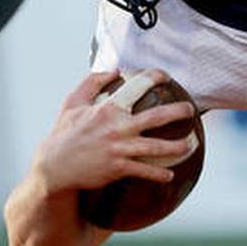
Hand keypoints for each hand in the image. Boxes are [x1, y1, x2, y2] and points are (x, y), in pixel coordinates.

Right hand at [31, 70, 196, 192]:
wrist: (54, 167)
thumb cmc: (64, 134)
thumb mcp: (72, 104)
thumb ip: (91, 83)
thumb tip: (112, 70)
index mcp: (107, 108)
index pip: (136, 86)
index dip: (154, 77)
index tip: (166, 76)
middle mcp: (117, 127)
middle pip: (156, 117)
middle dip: (178, 111)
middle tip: (190, 109)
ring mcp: (119, 149)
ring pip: (157, 147)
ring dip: (178, 146)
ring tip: (192, 144)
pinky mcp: (118, 168)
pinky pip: (145, 170)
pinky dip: (159, 174)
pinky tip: (170, 175)